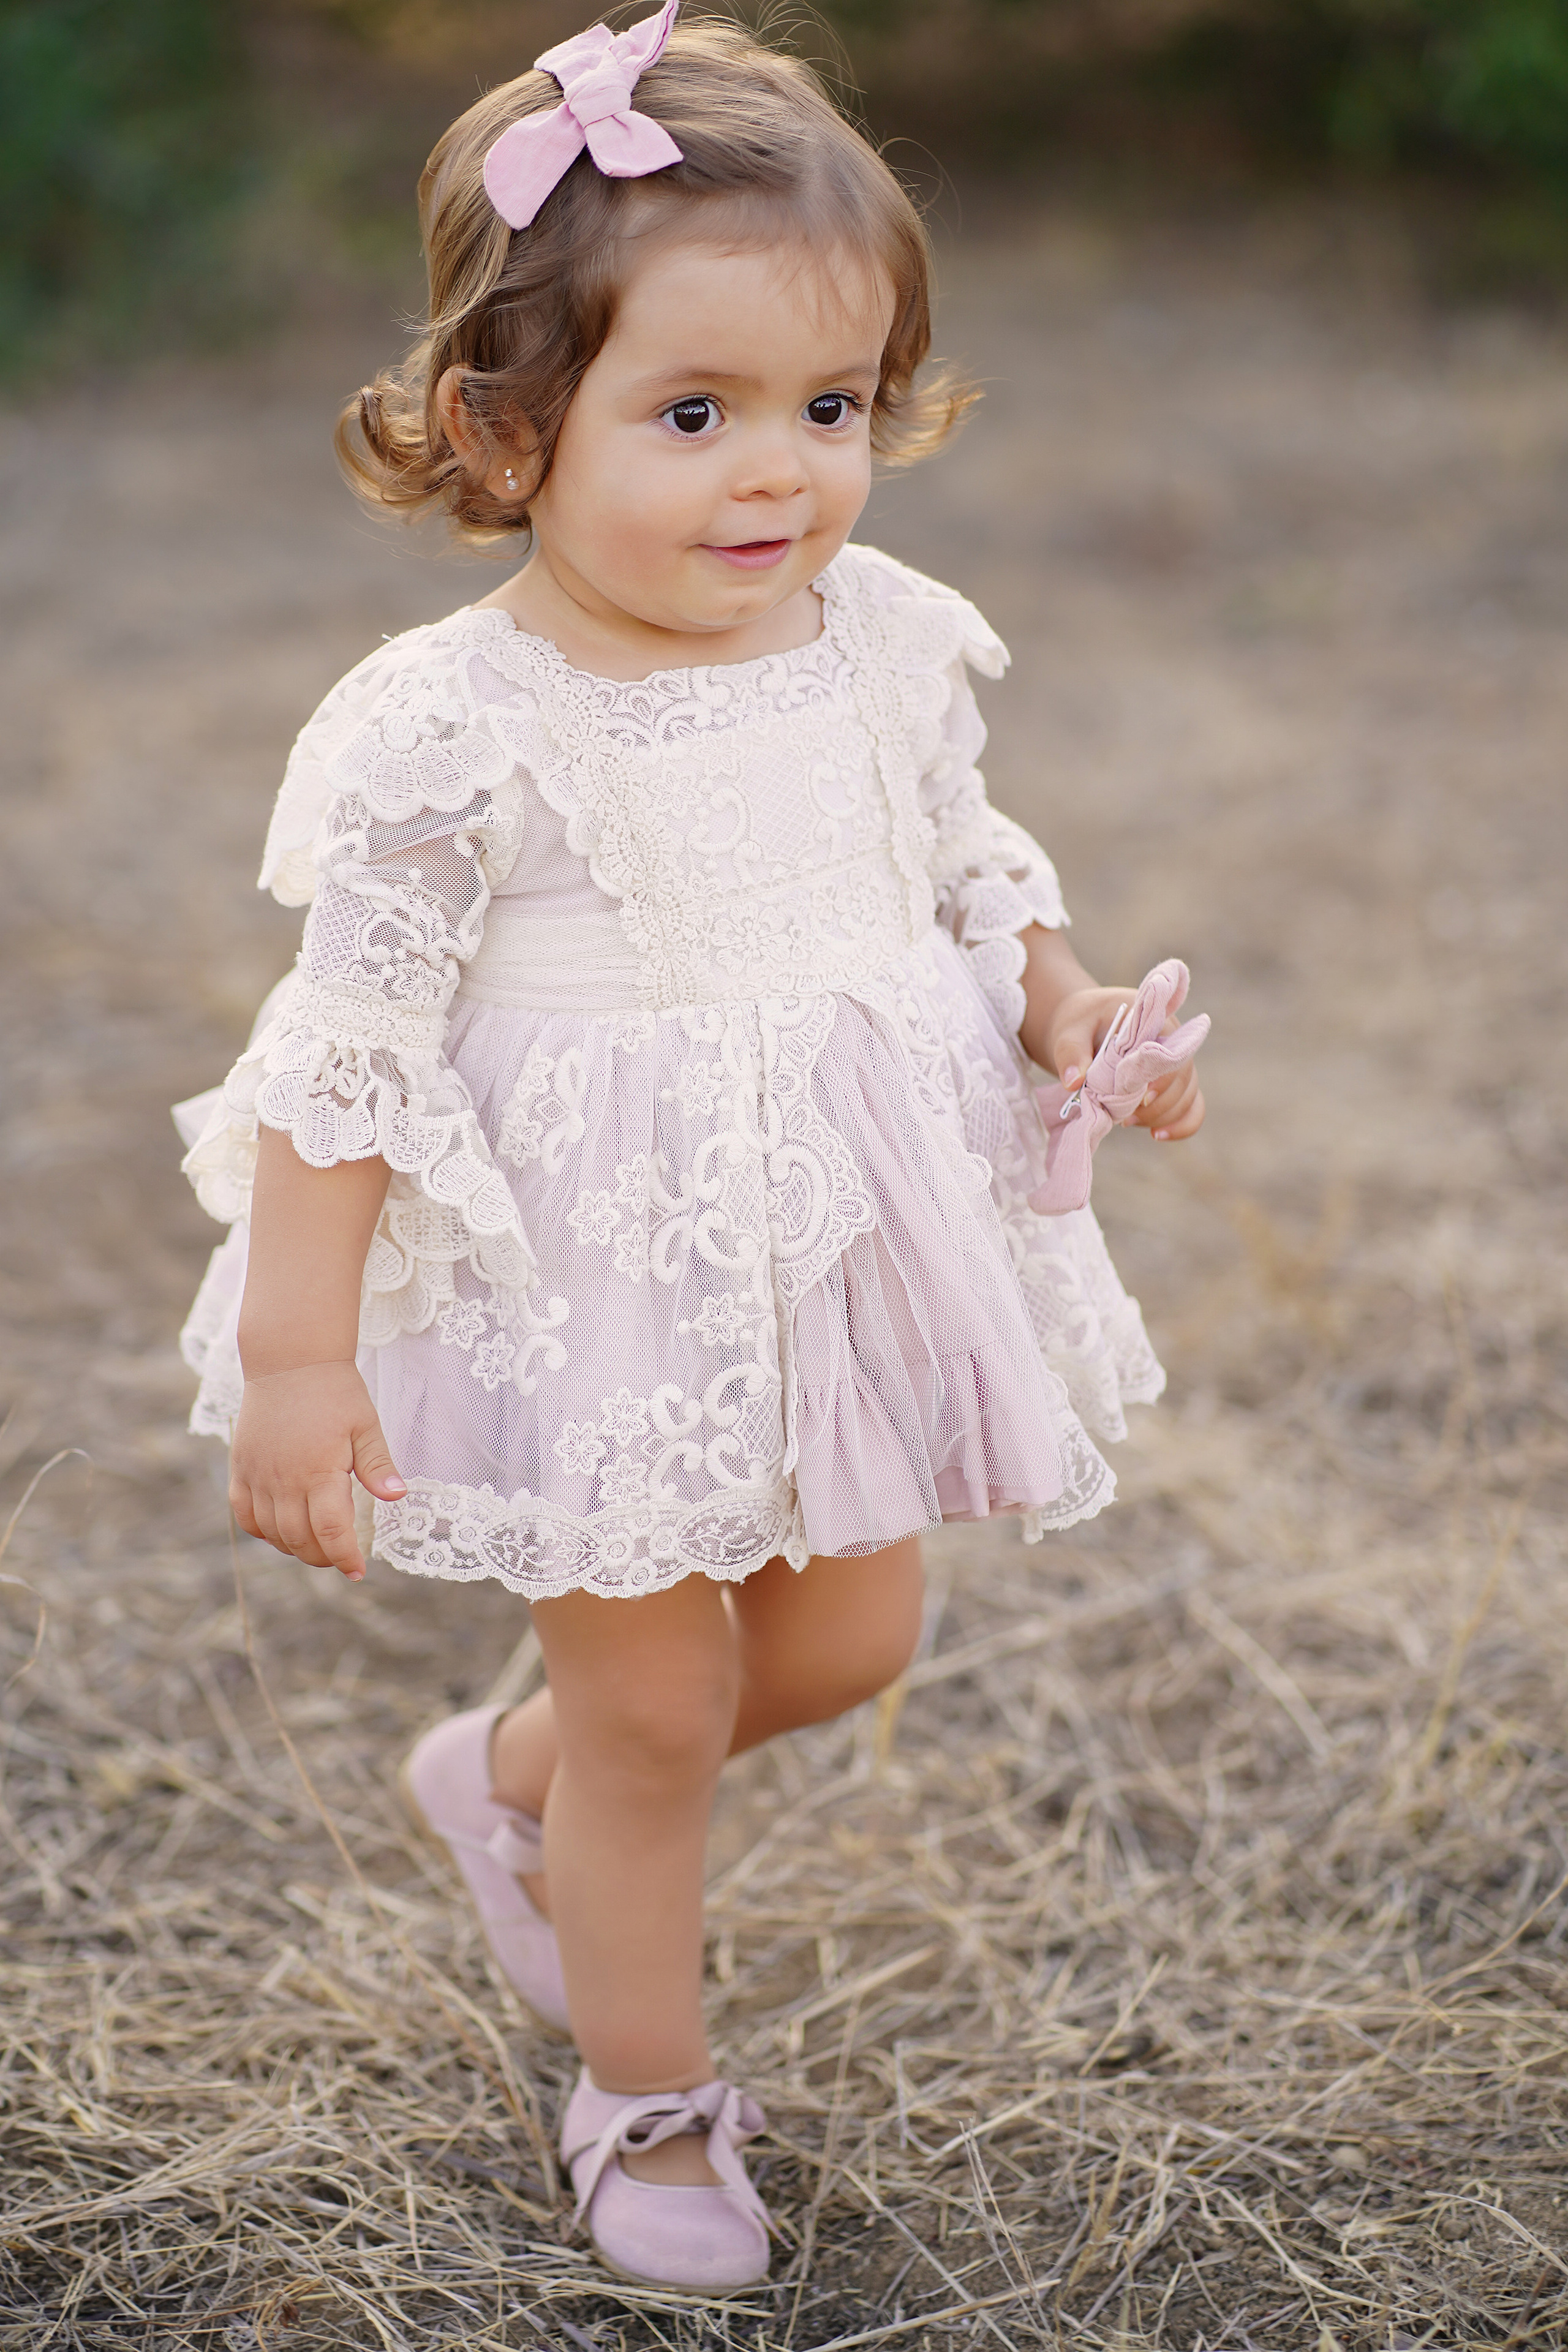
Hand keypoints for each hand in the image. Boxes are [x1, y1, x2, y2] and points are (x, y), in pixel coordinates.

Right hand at [229, 1359, 405, 1581]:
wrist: (289, 1360)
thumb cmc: (335, 1391)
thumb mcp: (366, 1425)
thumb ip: (378, 1465)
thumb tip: (398, 1497)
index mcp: (319, 1471)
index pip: (331, 1532)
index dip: (345, 1557)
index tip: (358, 1570)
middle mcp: (283, 1479)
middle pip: (300, 1540)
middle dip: (324, 1557)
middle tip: (342, 1556)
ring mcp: (257, 1475)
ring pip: (272, 1533)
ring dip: (295, 1547)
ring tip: (317, 1545)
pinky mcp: (240, 1468)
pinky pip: (244, 1515)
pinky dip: (262, 1531)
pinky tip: (281, 1530)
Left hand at [1046, 985, 1205, 1142]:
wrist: (1083, 1028)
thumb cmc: (1081, 1024)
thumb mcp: (1070, 1031)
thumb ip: (1071, 1052)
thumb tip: (1074, 1082)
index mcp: (1155, 1021)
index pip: (1172, 1051)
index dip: (1162, 1078)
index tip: (1142, 1097)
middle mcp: (1173, 1043)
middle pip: (1184, 1079)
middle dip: (1158, 1104)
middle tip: (1124, 1116)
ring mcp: (1175, 1067)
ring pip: (1187, 1097)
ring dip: (1161, 1116)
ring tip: (1126, 1121)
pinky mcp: (1171, 1087)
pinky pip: (1191, 1108)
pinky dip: (1179, 1125)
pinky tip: (1157, 1135)